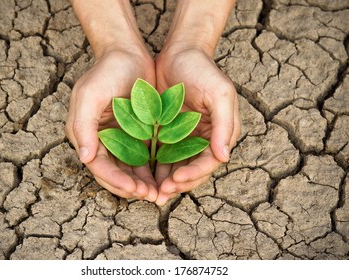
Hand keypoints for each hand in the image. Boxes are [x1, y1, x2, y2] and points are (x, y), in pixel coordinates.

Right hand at [65, 49, 157, 200]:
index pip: (99, 167)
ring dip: (143, 184)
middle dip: (131, 187)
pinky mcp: (136, 135)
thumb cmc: (106, 71)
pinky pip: (143, 158)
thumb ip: (83, 126)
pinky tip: (164, 177)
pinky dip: (151, 170)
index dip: (115, 180)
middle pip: (114, 174)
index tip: (134, 190)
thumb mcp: (90, 94)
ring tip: (160, 192)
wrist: (127, 54)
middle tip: (152, 196)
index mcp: (86, 135)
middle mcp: (101, 141)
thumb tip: (85, 158)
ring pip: (130, 170)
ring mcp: (119, 139)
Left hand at [154, 47, 240, 204]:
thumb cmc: (202, 70)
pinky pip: (160, 155)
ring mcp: (183, 137)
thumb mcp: (220, 92)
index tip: (176, 180)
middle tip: (160, 193)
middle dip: (178, 183)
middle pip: (192, 169)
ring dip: (164, 181)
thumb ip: (224, 124)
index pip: (208, 162)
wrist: (179, 52)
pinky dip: (153, 167)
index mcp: (219, 133)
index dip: (194, 174)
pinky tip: (142, 176)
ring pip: (175, 167)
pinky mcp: (166, 133)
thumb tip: (224, 157)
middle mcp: (202, 139)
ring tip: (150, 192)